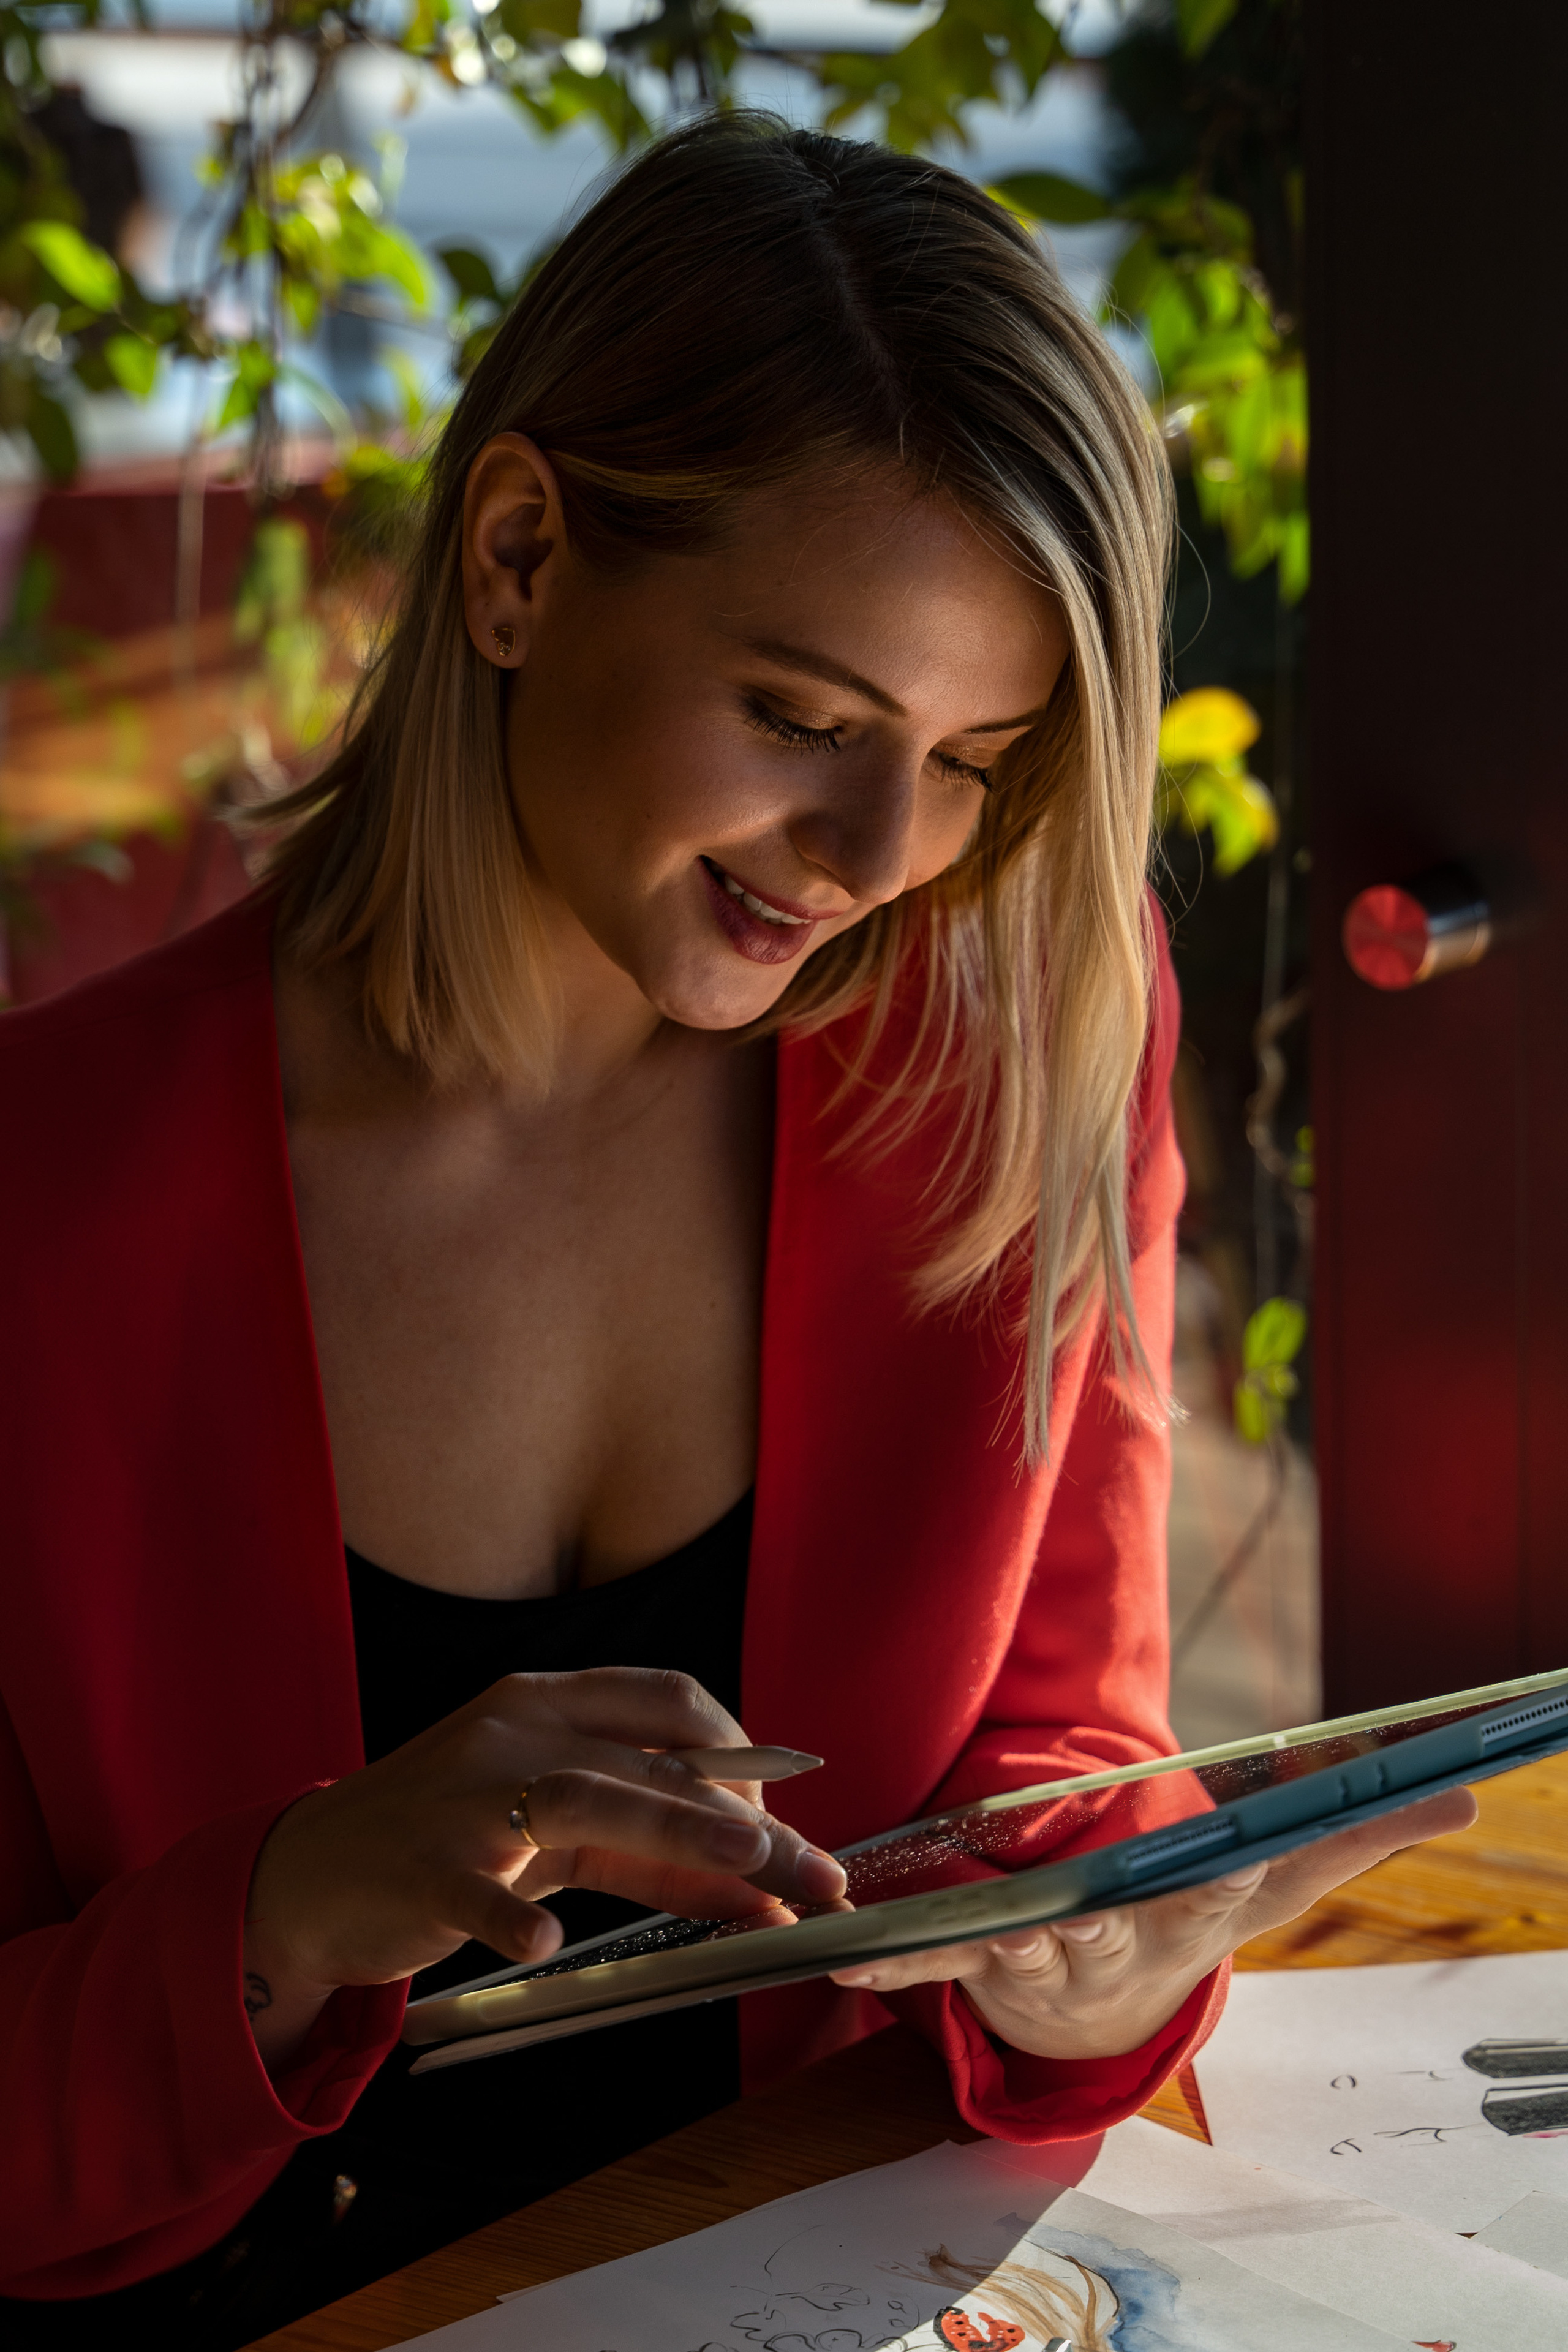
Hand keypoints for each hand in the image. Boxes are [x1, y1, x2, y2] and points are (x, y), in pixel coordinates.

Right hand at [243, 1666, 844, 2069]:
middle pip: (650, 1760)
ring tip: (748, 1867)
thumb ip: (652, 1850)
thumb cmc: (456, 1842)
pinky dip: (513, 1920)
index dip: (743, 1754)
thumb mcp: (558, 1834)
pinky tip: (546, 1946)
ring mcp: (464, 1798)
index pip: (668, 1701)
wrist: (315, 1874)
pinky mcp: (421, 1868)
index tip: (792, 1821)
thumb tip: (769, 1887)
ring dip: (673, 1828)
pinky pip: (475, 1891)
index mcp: (548, 1702)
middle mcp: (513, 1731)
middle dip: (746, 1819)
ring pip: (582, 1795)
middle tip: (816, 1875)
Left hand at [827, 1786, 1477, 2059]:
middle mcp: (1120, 1947)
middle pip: (1108, 1931)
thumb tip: (1460, 1792)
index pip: (1213, 1894)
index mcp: (1191, 1913)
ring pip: (1015, 1953)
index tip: (1230, 1864)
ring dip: (980, 1949)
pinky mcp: (984, 1965)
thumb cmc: (1197, 1913)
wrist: (1115, 2004)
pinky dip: (898, 1964)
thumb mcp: (1276, 1874)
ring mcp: (1049, 1963)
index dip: (1221, 1878)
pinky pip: (940, 1964)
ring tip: (948, 1939)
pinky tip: (854, 1961)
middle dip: (1090, 1927)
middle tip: (1073, 1917)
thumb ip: (1354, 1828)